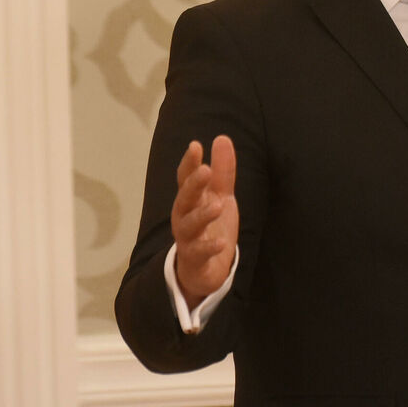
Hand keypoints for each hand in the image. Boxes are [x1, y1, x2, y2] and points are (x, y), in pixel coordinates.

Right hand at [171, 135, 238, 309]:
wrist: (204, 269)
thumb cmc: (210, 226)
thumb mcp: (221, 196)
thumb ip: (223, 171)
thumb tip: (222, 137)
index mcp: (191, 200)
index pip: (186, 178)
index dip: (189, 163)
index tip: (195, 146)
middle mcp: (184, 217)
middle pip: (184, 199)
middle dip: (193, 185)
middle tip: (205, 170)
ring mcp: (188, 239)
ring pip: (189, 225)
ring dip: (202, 215)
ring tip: (218, 205)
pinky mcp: (195, 260)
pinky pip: (199, 253)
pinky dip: (209, 248)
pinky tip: (222, 243)